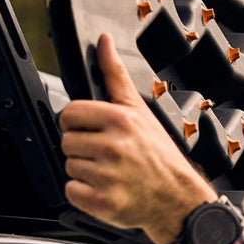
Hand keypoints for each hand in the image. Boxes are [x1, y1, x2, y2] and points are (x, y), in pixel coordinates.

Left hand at [58, 33, 215, 243]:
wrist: (177, 198)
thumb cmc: (159, 155)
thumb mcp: (139, 110)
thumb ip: (115, 75)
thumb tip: (104, 42)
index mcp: (120, 120)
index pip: (69, 114)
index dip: (79, 123)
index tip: (95, 131)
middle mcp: (114, 147)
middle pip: (66, 141)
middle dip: (82, 148)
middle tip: (106, 154)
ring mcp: (109, 176)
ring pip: (69, 167)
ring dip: (84, 172)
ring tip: (109, 172)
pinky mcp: (104, 202)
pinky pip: (72, 192)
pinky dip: (84, 194)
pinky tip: (104, 188)